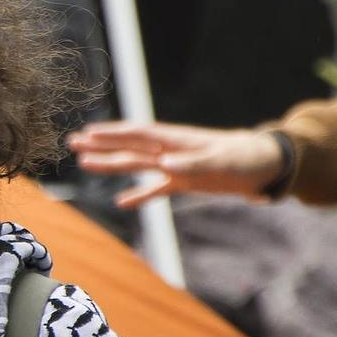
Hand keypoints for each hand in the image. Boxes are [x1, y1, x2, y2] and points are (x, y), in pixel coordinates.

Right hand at [68, 119, 285, 205]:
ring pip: (137, 165)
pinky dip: (140, 195)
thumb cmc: (245, 158)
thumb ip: (193, 163)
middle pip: (130, 147)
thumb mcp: (222, 161)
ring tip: (85, 163)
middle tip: (72, 143)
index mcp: (176, 140)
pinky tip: (122, 202)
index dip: (112, 134)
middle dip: (101, 145)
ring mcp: (176, 166)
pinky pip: (157, 189)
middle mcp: (171, 150)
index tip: (87, 134)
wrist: (265, 166)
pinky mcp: (185, 182)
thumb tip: (163, 165)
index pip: (138, 134)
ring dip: (112, 165)